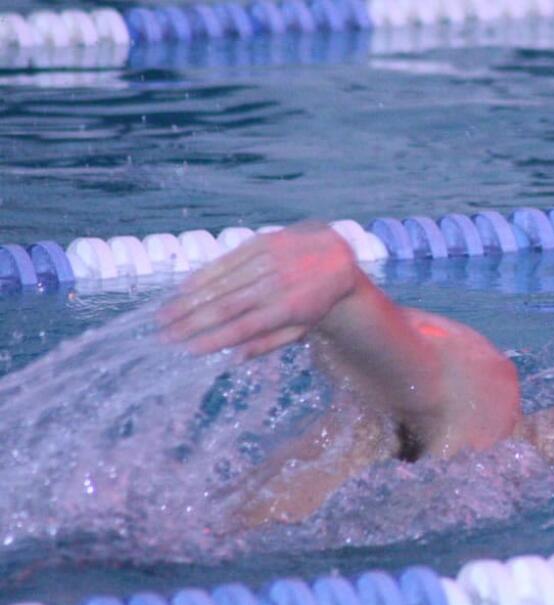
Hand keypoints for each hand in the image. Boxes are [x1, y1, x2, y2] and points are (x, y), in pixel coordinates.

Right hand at [157, 223, 359, 359]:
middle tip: (163, 334)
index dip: (214, 339)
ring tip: (164, 315)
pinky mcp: (263, 243)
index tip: (187, 349)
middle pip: (227, 306)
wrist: (337, 256)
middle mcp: (277, 284)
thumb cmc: (315, 300)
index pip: (244, 327)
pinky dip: (204, 274)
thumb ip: (268, 344)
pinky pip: (228, 260)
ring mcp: (269, 261)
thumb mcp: (301, 328)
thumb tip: (232, 359)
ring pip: (222, 283)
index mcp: (289, 309)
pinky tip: (183, 288)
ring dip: (189, 300)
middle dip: (191, 322)